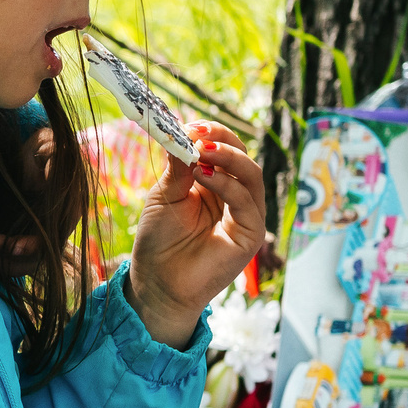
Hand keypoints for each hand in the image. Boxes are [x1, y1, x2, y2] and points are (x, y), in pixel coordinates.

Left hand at [128, 121, 265, 346]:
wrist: (156, 282)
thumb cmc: (158, 241)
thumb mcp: (165, 195)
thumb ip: (177, 166)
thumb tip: (183, 131)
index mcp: (215, 184)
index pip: (225, 150)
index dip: (212, 134)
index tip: (190, 125)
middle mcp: (234, 198)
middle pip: (243, 158)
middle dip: (222, 141)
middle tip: (198, 134)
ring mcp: (245, 216)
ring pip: (251, 176)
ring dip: (228, 159)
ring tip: (201, 153)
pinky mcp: (250, 235)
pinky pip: (247, 202)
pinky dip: (228, 185)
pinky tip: (204, 176)